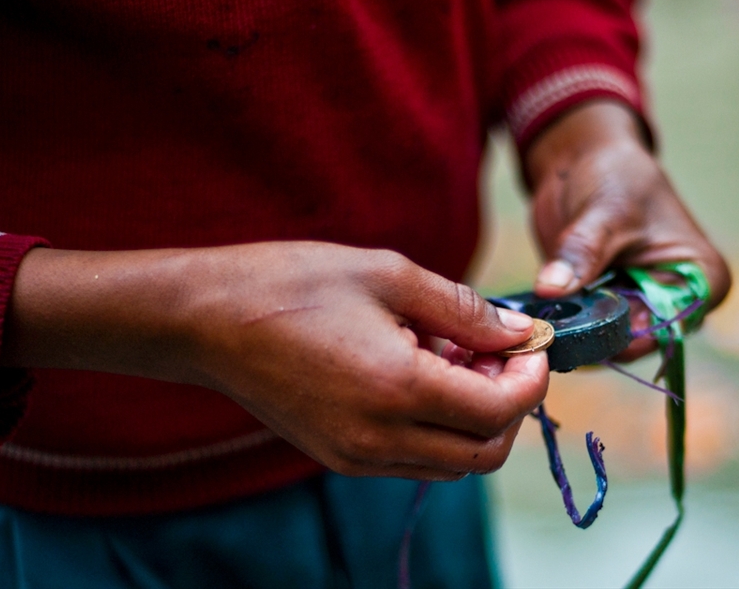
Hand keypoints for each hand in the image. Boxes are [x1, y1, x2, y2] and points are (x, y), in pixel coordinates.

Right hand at [3, 242, 548, 479]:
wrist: (206, 320)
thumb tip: (516, 331)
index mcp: (398, 390)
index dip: (531, 378)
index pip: (500, 411)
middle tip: (493, 349)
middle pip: (484, 453)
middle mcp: (380, 439)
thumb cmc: (293, 285)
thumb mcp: (389, 276)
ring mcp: (354, 456)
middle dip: (509, 404)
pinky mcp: (336, 455)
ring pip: (450, 462)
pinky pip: (410, 457)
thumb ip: (463, 309)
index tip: (530, 342)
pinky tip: (415, 371)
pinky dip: (434, 425)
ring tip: (450, 355)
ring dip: (472, 417)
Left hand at [523, 101, 730, 358]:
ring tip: (539, 316)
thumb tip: (551, 290)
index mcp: (702, 282)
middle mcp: (676, 304)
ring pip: (603, 342)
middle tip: (545, 327)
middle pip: (632, 343)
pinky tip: (536, 314)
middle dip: (589, 337)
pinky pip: (582, 331)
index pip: (664, 332)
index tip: (573, 327)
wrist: (583, 161)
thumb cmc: (614, 175)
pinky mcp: (604, 308)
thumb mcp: (604, 211)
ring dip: (571, 333)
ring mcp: (638, 309)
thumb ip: (582, 253)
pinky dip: (560, 325)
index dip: (619, 336)